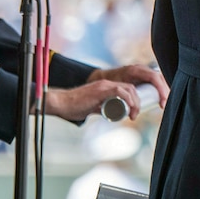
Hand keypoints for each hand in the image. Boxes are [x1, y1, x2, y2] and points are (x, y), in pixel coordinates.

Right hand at [45, 65, 168, 121]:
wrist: (61, 103)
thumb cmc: (74, 106)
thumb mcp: (92, 107)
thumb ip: (100, 108)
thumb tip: (109, 114)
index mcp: (107, 87)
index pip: (128, 89)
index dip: (135, 99)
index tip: (136, 111)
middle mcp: (108, 83)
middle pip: (131, 88)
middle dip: (138, 101)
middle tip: (136, 115)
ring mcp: (104, 86)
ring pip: (128, 89)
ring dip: (135, 102)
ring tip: (134, 115)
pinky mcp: (100, 90)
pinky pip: (119, 91)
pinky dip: (128, 98)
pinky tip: (131, 107)